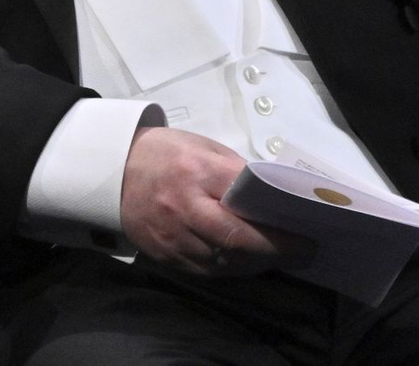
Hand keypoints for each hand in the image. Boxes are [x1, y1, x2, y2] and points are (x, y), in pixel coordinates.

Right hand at [120, 127, 312, 275]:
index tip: (306, 233)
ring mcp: (172, 237)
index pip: (245, 203)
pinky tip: (248, 262)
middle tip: (303, 252)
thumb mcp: (202, 147)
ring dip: (256, 263)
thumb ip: (234, 171)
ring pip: (224, 263)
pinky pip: (206, 271)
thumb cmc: (165, 152)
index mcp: (196, 172)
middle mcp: (184, 209)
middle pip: (236, 241)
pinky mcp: (165, 256)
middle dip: (275, 251)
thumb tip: (268, 195)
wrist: (113, 170)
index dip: (277, 225)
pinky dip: (232, 269)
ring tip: (279, 257)